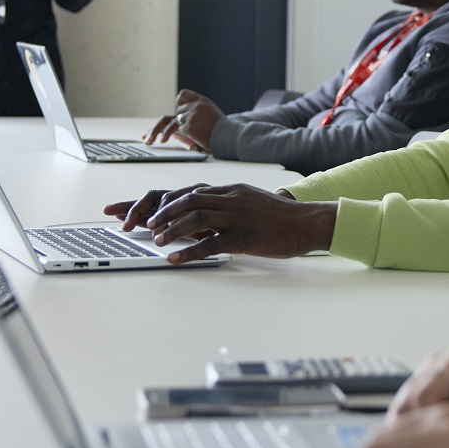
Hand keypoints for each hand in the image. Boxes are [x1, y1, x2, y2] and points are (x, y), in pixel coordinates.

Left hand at [103, 183, 335, 262]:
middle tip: (142, 225)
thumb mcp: (250, 201)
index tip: (142, 210)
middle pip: (185, 200)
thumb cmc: (279, 217)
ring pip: (194, 218)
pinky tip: (174, 258)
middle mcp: (229, 198)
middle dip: (159, 212)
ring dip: (170, 229)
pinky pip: (210, 243)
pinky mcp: (243, 236)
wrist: (306, 223)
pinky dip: (189, 251)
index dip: (162, 201)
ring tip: (155, 240)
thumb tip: (202, 213)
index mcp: (229, 190)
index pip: (188, 190)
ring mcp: (236, 216)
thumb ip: (226, 203)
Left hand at [144, 88, 218, 145]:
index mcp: (202, 100)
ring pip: (179, 120)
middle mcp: (196, 106)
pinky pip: (181, 130)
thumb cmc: (220, 126)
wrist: (228, 136)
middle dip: (183, 118)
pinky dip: (188, 134)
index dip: (180, 101)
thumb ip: (198, 107)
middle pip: (180, 110)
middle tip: (194, 124)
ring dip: (186, 126)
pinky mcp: (189, 127)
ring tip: (199, 129)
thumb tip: (182, 108)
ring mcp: (192, 116)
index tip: (180, 106)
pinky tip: (198, 134)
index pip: (183, 94)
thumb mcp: (210, 110)